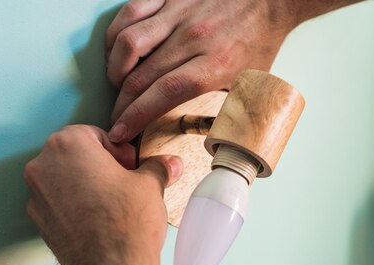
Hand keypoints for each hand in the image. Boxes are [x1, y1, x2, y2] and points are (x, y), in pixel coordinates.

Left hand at [24, 125, 182, 264]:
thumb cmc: (127, 224)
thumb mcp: (150, 185)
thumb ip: (156, 167)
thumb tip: (168, 164)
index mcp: (68, 145)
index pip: (94, 134)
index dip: (117, 150)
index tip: (130, 166)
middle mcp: (43, 166)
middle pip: (76, 154)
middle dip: (100, 165)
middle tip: (124, 182)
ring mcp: (36, 196)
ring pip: (65, 178)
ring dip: (86, 184)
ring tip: (113, 203)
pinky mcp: (39, 221)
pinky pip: (58, 203)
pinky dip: (75, 206)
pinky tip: (98, 220)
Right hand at [105, 0, 295, 142]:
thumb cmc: (259, 41)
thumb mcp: (250, 83)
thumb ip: (228, 111)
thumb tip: (212, 142)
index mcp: (214, 65)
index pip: (163, 94)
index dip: (136, 116)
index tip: (120, 133)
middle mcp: (192, 38)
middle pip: (141, 76)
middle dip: (121, 104)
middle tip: (116, 118)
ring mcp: (178, 13)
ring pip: (128, 43)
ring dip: (114, 70)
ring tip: (117, 85)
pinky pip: (130, 12)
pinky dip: (116, 35)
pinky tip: (117, 52)